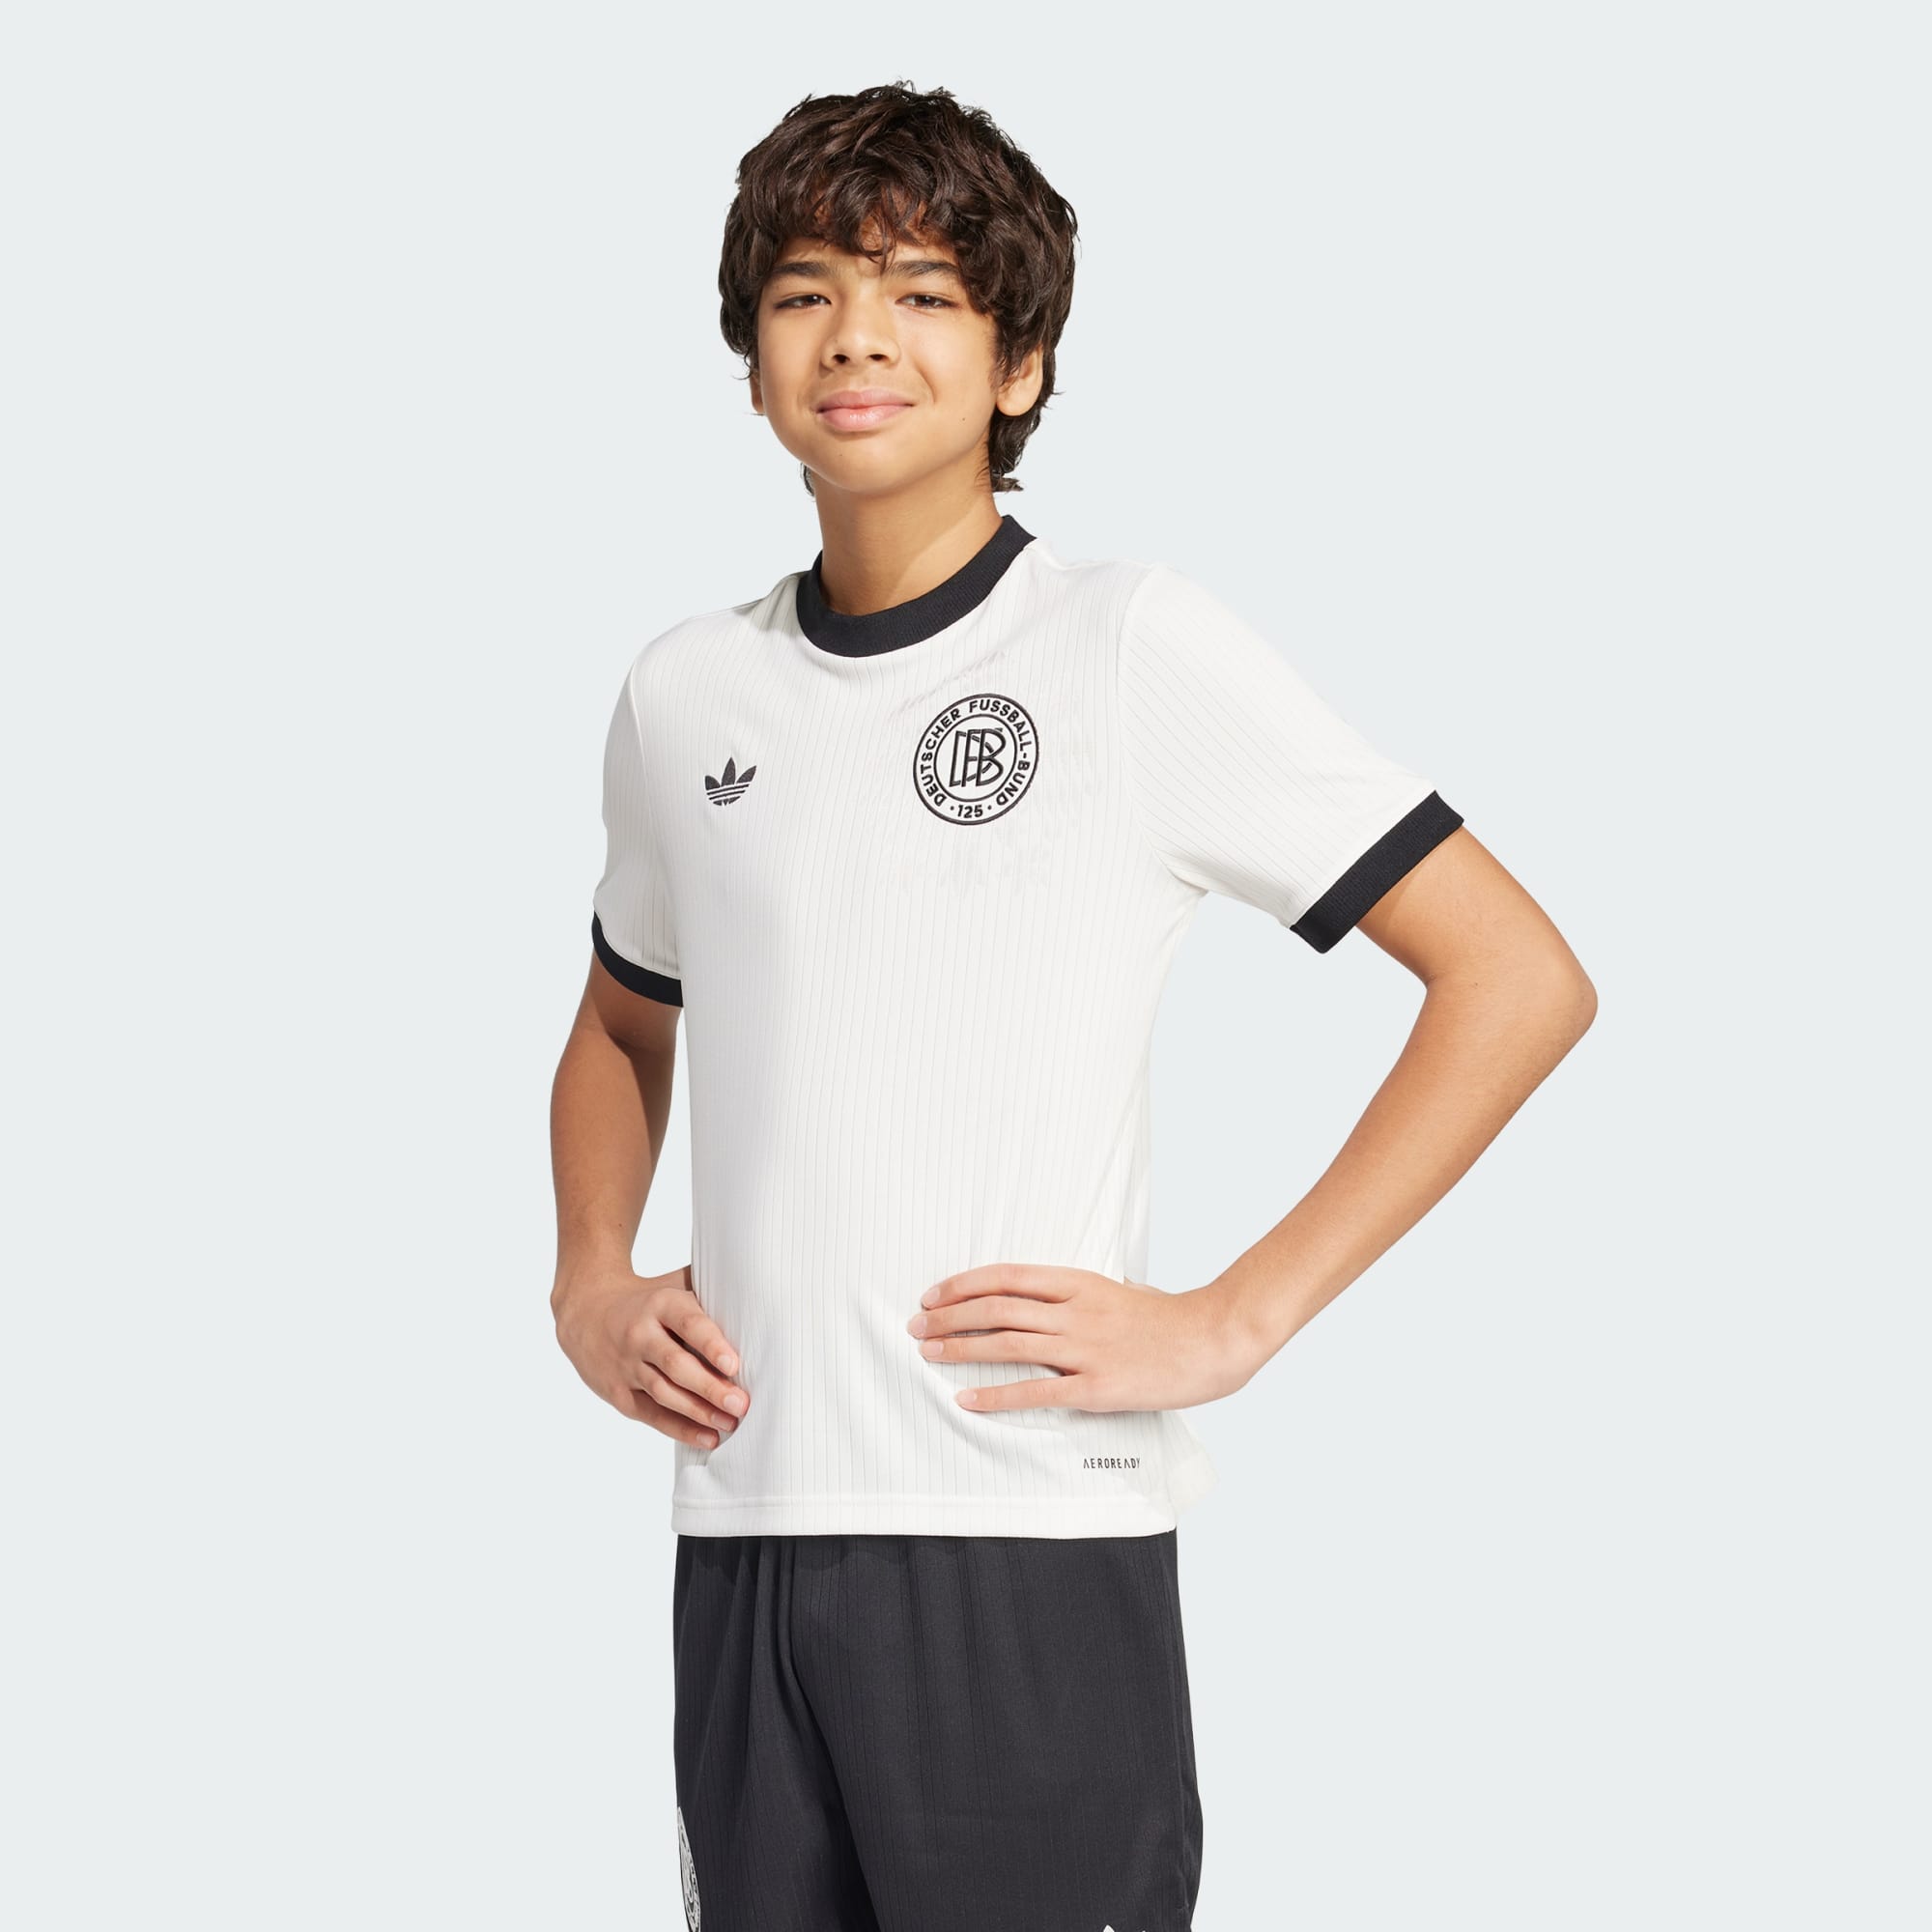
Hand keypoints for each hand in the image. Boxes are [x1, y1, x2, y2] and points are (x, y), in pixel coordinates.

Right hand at [552, 1261, 747, 1447]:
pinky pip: (651, 1414)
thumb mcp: (672, 1282)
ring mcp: (626, 1365)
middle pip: (676, 1364)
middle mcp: (640, 1334)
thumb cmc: (647, 1298)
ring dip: (698, 1412)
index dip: (711, 1344)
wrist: (585, 1310)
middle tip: (741, 1404)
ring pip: (664, 1393)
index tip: (734, 1364)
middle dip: (710, 1387)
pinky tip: (707, 1438)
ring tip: (730, 1424)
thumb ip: (709, 1285)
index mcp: (659, 1304)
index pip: (688, 1324)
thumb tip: (759, 1288)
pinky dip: (679, 1429)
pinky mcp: (618, 1392)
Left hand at [906, 1263, 1254, 1414]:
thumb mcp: (1127, 1290)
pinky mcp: (1096, 1387)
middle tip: (916, 1325)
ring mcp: (1084, 1349)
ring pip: (1007, 1344)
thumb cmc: (1172, 1318)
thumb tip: (1071, 1294)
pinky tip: (967, 1399)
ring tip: (928, 1353)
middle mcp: (1075, 1311)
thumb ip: (1092, 1293)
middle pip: (997, 1308)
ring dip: (961, 1349)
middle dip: (949, 1316)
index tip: (933, 1294)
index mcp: (1080, 1282)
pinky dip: (996, 1396)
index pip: (1006, 1276)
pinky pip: (1035, 1392)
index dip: (963, 1284)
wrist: (1214, 1339)